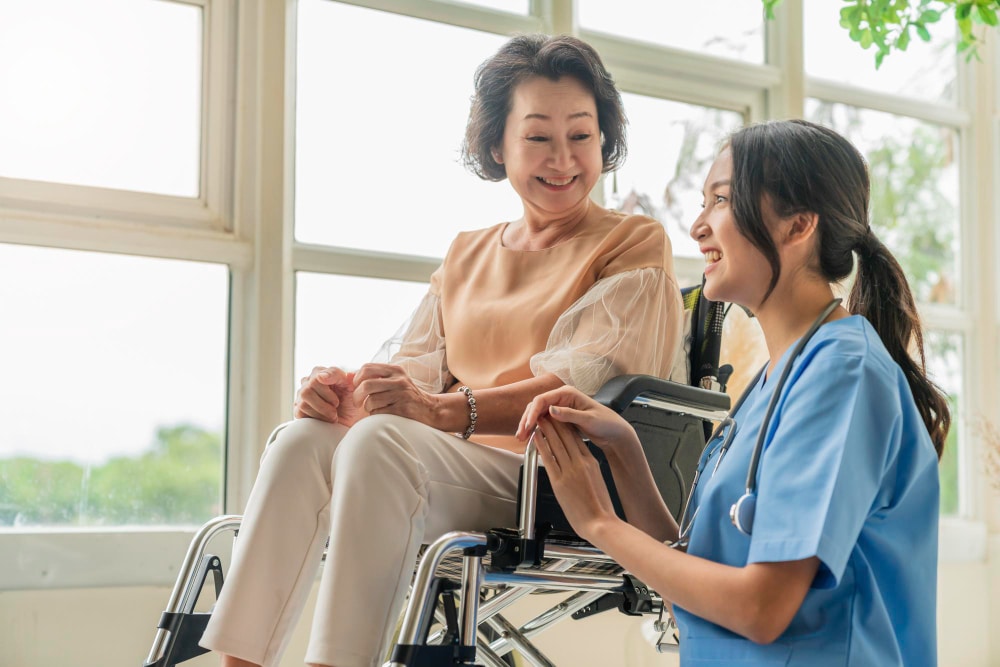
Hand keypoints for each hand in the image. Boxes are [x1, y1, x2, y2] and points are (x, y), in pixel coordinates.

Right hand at [294, 366, 364, 425]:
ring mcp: (301, 397)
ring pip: (305, 399)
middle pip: (310, 386)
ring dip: (323, 409)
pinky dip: (318, 416)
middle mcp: (308, 383)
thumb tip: (320, 376)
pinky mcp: (299, 411)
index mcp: (320, 372)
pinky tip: (326, 419)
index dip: (329, 382)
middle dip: (327, 398)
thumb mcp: (350, 385)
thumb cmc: (350, 400)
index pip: (318, 372)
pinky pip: (302, 411)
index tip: (338, 392)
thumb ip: (337, 375)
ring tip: (333, 414)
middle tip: (337, 405)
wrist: (351, 421)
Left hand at [353, 363, 441, 426]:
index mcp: (395, 370)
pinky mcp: (403, 409)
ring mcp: (402, 395)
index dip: (357, 379)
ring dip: (368, 408)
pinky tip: (383, 415)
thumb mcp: (395, 380)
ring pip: (371, 401)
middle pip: (366, 385)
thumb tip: (348, 375)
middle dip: (356, 396)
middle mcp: (399, 380)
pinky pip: (379, 413)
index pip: (367, 368)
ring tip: (375, 409)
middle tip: (357, 403)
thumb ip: (376, 376)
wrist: (431, 409)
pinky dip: (376, 416)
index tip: (357, 387)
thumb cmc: (407, 396)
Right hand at [516, 386, 639, 455]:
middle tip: (520, 435)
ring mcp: (560, 407)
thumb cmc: (605, 423)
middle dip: (526, 420)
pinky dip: (536, 430)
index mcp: (567, 393)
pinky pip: (543, 422)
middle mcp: (561, 398)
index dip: (532, 413)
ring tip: (522, 439)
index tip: (527, 426)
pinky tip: (531, 439)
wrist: (614, 431)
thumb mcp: (588, 419)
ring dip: (528, 426)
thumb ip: (570, 414)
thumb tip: (551, 410)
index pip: (542, 400)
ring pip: (537, 414)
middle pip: (536, 406)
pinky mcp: (560, 417)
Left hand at [533, 416, 620, 541]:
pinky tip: (536, 438)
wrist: (600, 523)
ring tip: (539, 419)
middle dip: (555, 423)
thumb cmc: (599, 507)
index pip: (576, 438)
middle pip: (565, 437)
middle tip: (546, 412)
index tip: (560, 418)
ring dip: (546, 430)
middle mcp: (579, 463)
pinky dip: (541, 446)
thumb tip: (580, 463)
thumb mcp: (597, 480)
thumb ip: (587, 468)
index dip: (566, 426)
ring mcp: (569, 471)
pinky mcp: (559, 482)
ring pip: (555, 444)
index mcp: (590, 462)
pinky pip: (548, 459)